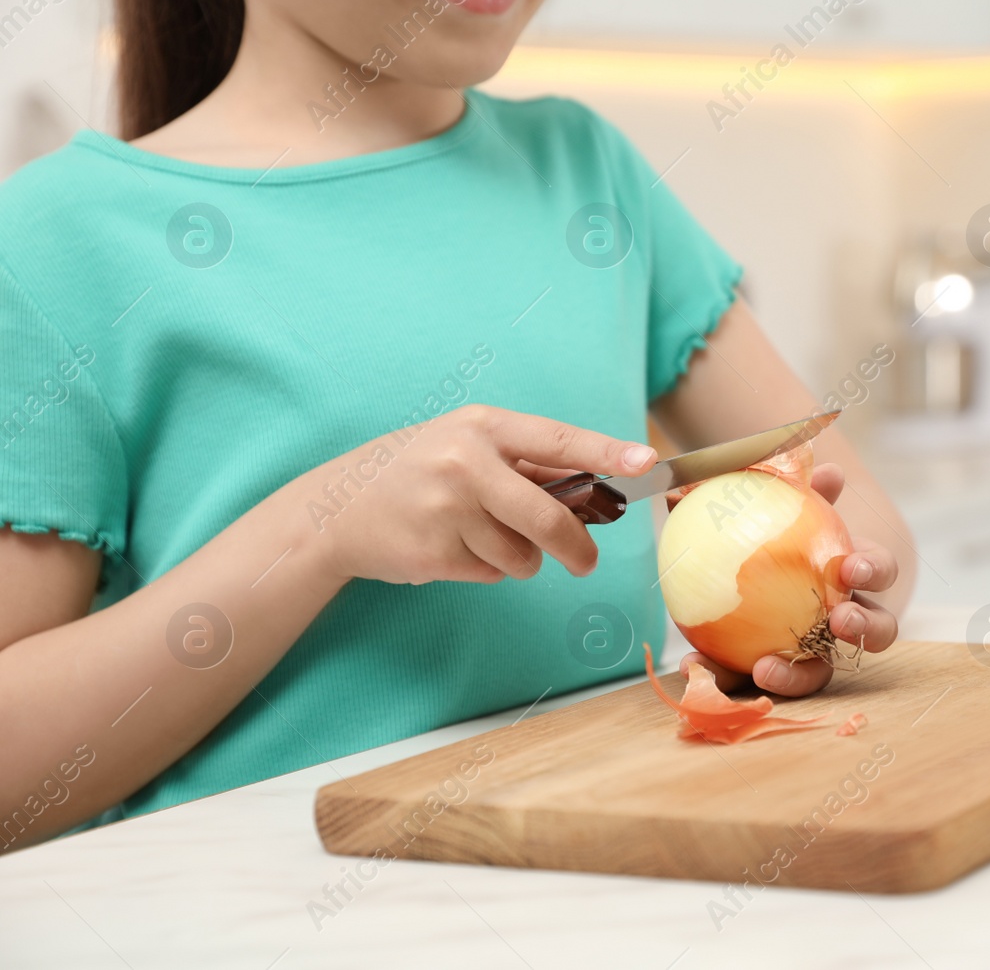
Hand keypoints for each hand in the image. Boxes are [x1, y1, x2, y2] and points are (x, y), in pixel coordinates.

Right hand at [297, 404, 656, 585]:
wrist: (333, 509)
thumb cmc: (414, 472)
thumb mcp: (464, 446)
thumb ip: (525, 464)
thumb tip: (596, 488)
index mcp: (483, 427)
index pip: (558, 440)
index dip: (606, 453)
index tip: (646, 462)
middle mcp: (466, 463)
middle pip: (550, 517)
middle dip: (576, 547)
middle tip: (584, 562)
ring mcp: (447, 508)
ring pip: (523, 555)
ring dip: (517, 558)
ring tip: (477, 536)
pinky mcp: (434, 551)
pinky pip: (490, 573)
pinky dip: (483, 569)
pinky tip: (450, 547)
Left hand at [679, 461, 900, 696]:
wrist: (730, 570)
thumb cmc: (762, 529)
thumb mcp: (764, 506)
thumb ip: (767, 487)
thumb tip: (777, 466)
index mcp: (848, 574)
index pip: (878, 570)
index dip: (874, 570)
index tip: (852, 567)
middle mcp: (841, 618)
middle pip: (875, 630)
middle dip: (867, 628)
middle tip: (840, 620)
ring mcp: (811, 654)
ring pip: (821, 674)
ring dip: (799, 677)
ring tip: (766, 668)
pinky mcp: (770, 674)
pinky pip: (748, 679)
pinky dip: (722, 676)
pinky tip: (689, 665)